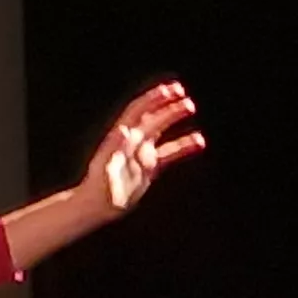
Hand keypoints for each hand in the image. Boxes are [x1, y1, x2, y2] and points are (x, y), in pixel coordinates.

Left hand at [75, 81, 203, 215]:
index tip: (169, 89)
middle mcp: (131, 142)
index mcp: (120, 138)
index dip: (151, 99)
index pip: (137, 112)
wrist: (98, 207)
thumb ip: (114, 148)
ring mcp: (140, 153)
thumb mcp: (105, 169)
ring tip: (190, 106)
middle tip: (184, 94)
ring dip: (174, 117)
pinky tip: (200, 141)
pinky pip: (169, 153)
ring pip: (160, 130)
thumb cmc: (98, 190)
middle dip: (166, 104)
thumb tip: (123, 129)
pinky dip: (184, 146)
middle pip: (151, 117)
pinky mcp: (148, 167)